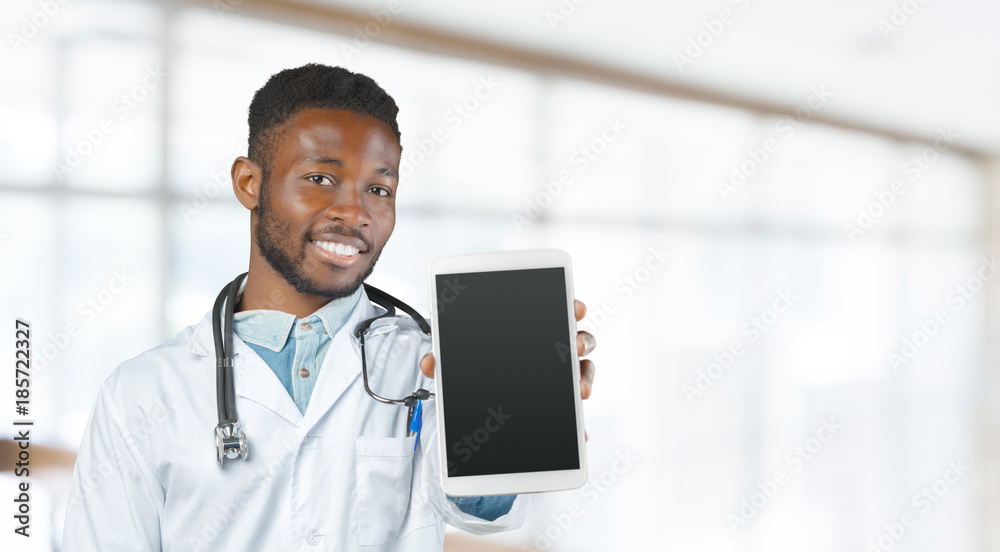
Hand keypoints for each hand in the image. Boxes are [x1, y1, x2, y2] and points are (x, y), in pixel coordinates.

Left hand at [419, 299, 596, 439]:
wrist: (481, 414)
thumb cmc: (476, 370)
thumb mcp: (459, 364)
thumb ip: (445, 360)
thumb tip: (429, 363)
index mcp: (533, 332)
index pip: (558, 313)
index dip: (571, 308)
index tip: (576, 308)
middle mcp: (553, 352)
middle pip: (578, 339)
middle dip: (581, 340)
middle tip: (576, 346)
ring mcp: (562, 378)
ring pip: (584, 372)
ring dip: (586, 378)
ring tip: (581, 391)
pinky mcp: (563, 407)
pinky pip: (576, 413)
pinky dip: (579, 425)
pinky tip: (579, 435)